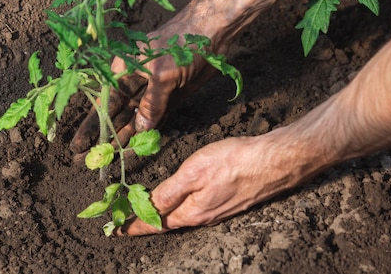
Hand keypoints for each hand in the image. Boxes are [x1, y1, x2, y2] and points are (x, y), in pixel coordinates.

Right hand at [70, 10, 223, 156]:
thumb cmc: (180, 45)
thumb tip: (140, 129)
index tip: (79, 145)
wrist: (211, 32)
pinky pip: (155, 119)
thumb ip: (151, 103)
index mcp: (123, 70)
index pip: (104, 104)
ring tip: (108, 159)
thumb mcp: (162, 74)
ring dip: (123, 138)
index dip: (93, 126)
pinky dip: (148, 133)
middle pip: (115, 115)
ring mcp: (152, 91)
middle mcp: (134, 82)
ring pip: (134, 120)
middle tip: (86, 159)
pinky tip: (137, 148)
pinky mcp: (170, 97)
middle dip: (103, 137)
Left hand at [115, 131, 308, 235]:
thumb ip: (169, 192)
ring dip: (161, 215)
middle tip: (124, 220)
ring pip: (182, 216)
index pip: (154, 223)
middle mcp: (202, 217)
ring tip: (146, 212)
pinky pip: (196, 209)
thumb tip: (146, 210)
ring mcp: (217, 211)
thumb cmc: (235, 162)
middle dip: (145, 222)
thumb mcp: (194, 172)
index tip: (115, 230)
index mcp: (191, 212)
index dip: (133, 226)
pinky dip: (179, 207)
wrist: (276, 161)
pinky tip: (179, 200)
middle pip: (167, 223)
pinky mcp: (228, 201)